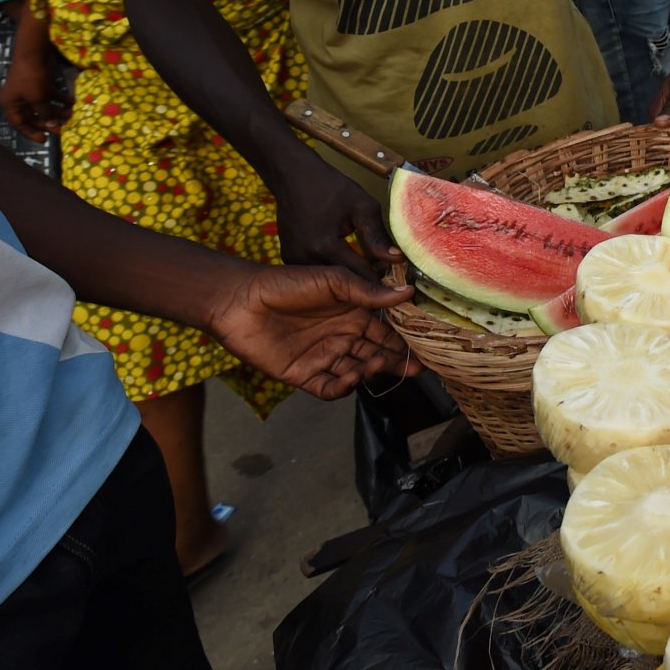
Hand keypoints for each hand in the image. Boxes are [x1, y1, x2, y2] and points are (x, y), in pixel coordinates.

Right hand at [1, 30, 65, 137]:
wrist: (34, 53)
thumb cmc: (31, 77)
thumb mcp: (38, 98)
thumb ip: (45, 113)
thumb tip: (52, 125)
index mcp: (11, 105)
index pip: (19, 124)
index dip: (32, 132)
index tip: (45, 140)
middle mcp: (19, 99)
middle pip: (34, 116)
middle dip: (48, 122)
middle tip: (63, 129)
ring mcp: (30, 91)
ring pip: (44, 106)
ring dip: (57, 111)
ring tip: (72, 115)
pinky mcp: (40, 83)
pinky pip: (51, 96)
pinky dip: (60, 99)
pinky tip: (72, 103)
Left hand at [200, 262, 416, 400]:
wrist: (241, 301)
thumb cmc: (287, 283)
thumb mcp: (332, 281)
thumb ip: (368, 291)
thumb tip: (408, 292)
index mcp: (352, 313)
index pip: (386, 330)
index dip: (406, 339)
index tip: (427, 344)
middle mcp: (342, 337)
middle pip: (377, 354)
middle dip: (396, 361)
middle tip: (416, 367)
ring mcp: (324, 357)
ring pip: (358, 372)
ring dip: (370, 371)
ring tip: (374, 365)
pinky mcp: (304, 376)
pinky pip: (330, 388)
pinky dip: (343, 387)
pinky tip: (350, 376)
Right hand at [273, 160, 400, 278]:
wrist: (294, 176)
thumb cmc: (331, 187)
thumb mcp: (362, 206)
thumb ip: (378, 235)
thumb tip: (396, 259)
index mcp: (324, 245)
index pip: (360, 276)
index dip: (382, 279)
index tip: (398, 279)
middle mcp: (305, 258)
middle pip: (344, 282)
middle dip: (366, 280)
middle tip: (386, 272)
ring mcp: (293, 260)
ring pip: (329, 281)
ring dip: (349, 277)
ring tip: (369, 265)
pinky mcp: (288, 259)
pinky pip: (317, 273)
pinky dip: (333, 271)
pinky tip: (348, 260)